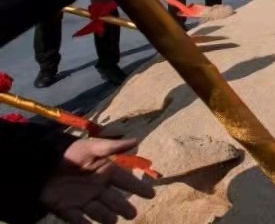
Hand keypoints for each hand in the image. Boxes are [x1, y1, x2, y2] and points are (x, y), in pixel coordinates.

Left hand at [39, 137, 154, 222]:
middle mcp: (97, 188)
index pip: (125, 181)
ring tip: (113, 220)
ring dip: (106, 216)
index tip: (151, 194)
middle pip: (114, 200)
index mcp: (105, 172)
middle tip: (132, 214)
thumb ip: (112, 146)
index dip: (138, 187)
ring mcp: (83, 200)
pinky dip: (84, 223)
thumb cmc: (69, 153)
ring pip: (99, 211)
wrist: (41, 164)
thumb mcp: (91, 147)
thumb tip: (137, 140)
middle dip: (123, 207)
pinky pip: (77, 219)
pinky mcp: (67, 209)